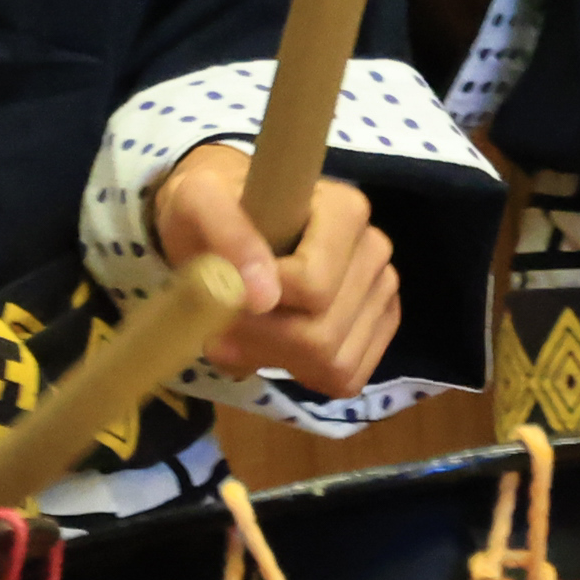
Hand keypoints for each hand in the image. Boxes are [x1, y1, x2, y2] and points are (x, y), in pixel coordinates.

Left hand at [151, 141, 404, 398]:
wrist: (227, 215)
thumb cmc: (214, 205)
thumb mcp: (199, 202)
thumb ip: (227, 235)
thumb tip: (264, 297)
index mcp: (345, 211)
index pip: (314, 288)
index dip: (262, 309)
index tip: (225, 295)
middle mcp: (374, 248)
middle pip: (324, 334)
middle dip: (262, 342)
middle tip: (218, 330)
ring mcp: (381, 289)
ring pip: (337, 364)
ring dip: (278, 361)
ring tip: (242, 336)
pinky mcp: (377, 324)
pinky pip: (349, 377)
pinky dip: (303, 373)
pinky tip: (274, 345)